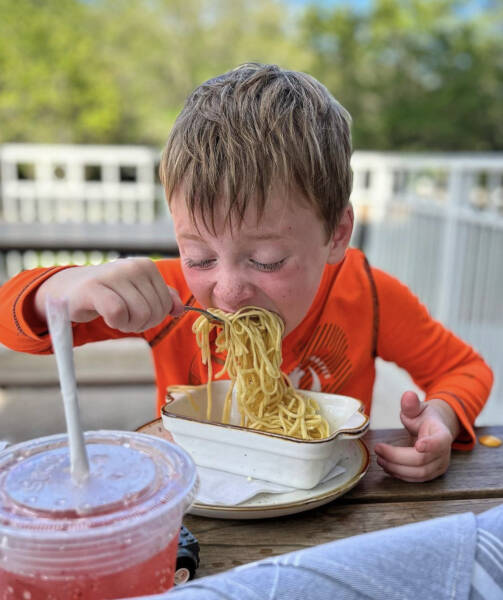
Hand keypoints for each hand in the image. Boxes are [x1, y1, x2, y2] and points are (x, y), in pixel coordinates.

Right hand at [34, 258, 183, 332]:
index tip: (136, 312)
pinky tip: (106, 316)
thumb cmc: (108, 293)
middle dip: (140, 323)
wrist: (70, 290)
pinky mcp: (94, 288)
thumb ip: (162, 298)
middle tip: (123, 316)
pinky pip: (118, 313)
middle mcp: (132, 266)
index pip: (166, 303)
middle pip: (154, 311)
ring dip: (127, 324)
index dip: (155, 316)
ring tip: (114, 315)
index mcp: (147, 266)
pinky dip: (115, 322)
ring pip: (140, 314)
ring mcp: (113, 275)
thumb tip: (180, 309)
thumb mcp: (138, 292)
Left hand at [374, 391, 459, 481]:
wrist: (434, 429)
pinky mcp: (431, 474)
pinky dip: (400, 474)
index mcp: (442, 434)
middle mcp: (444, 453)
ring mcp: (439, 465)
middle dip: (397, 457)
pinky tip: (387, 466)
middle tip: (378, 449)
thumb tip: (408, 395)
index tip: (418, 445)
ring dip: (396, 468)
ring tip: (379, 459)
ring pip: (419, 474)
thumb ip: (411, 404)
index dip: (430, 445)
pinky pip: (416, 479)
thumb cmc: (425, 418)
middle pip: (422, 460)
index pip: (439, 442)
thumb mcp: (418, 408)